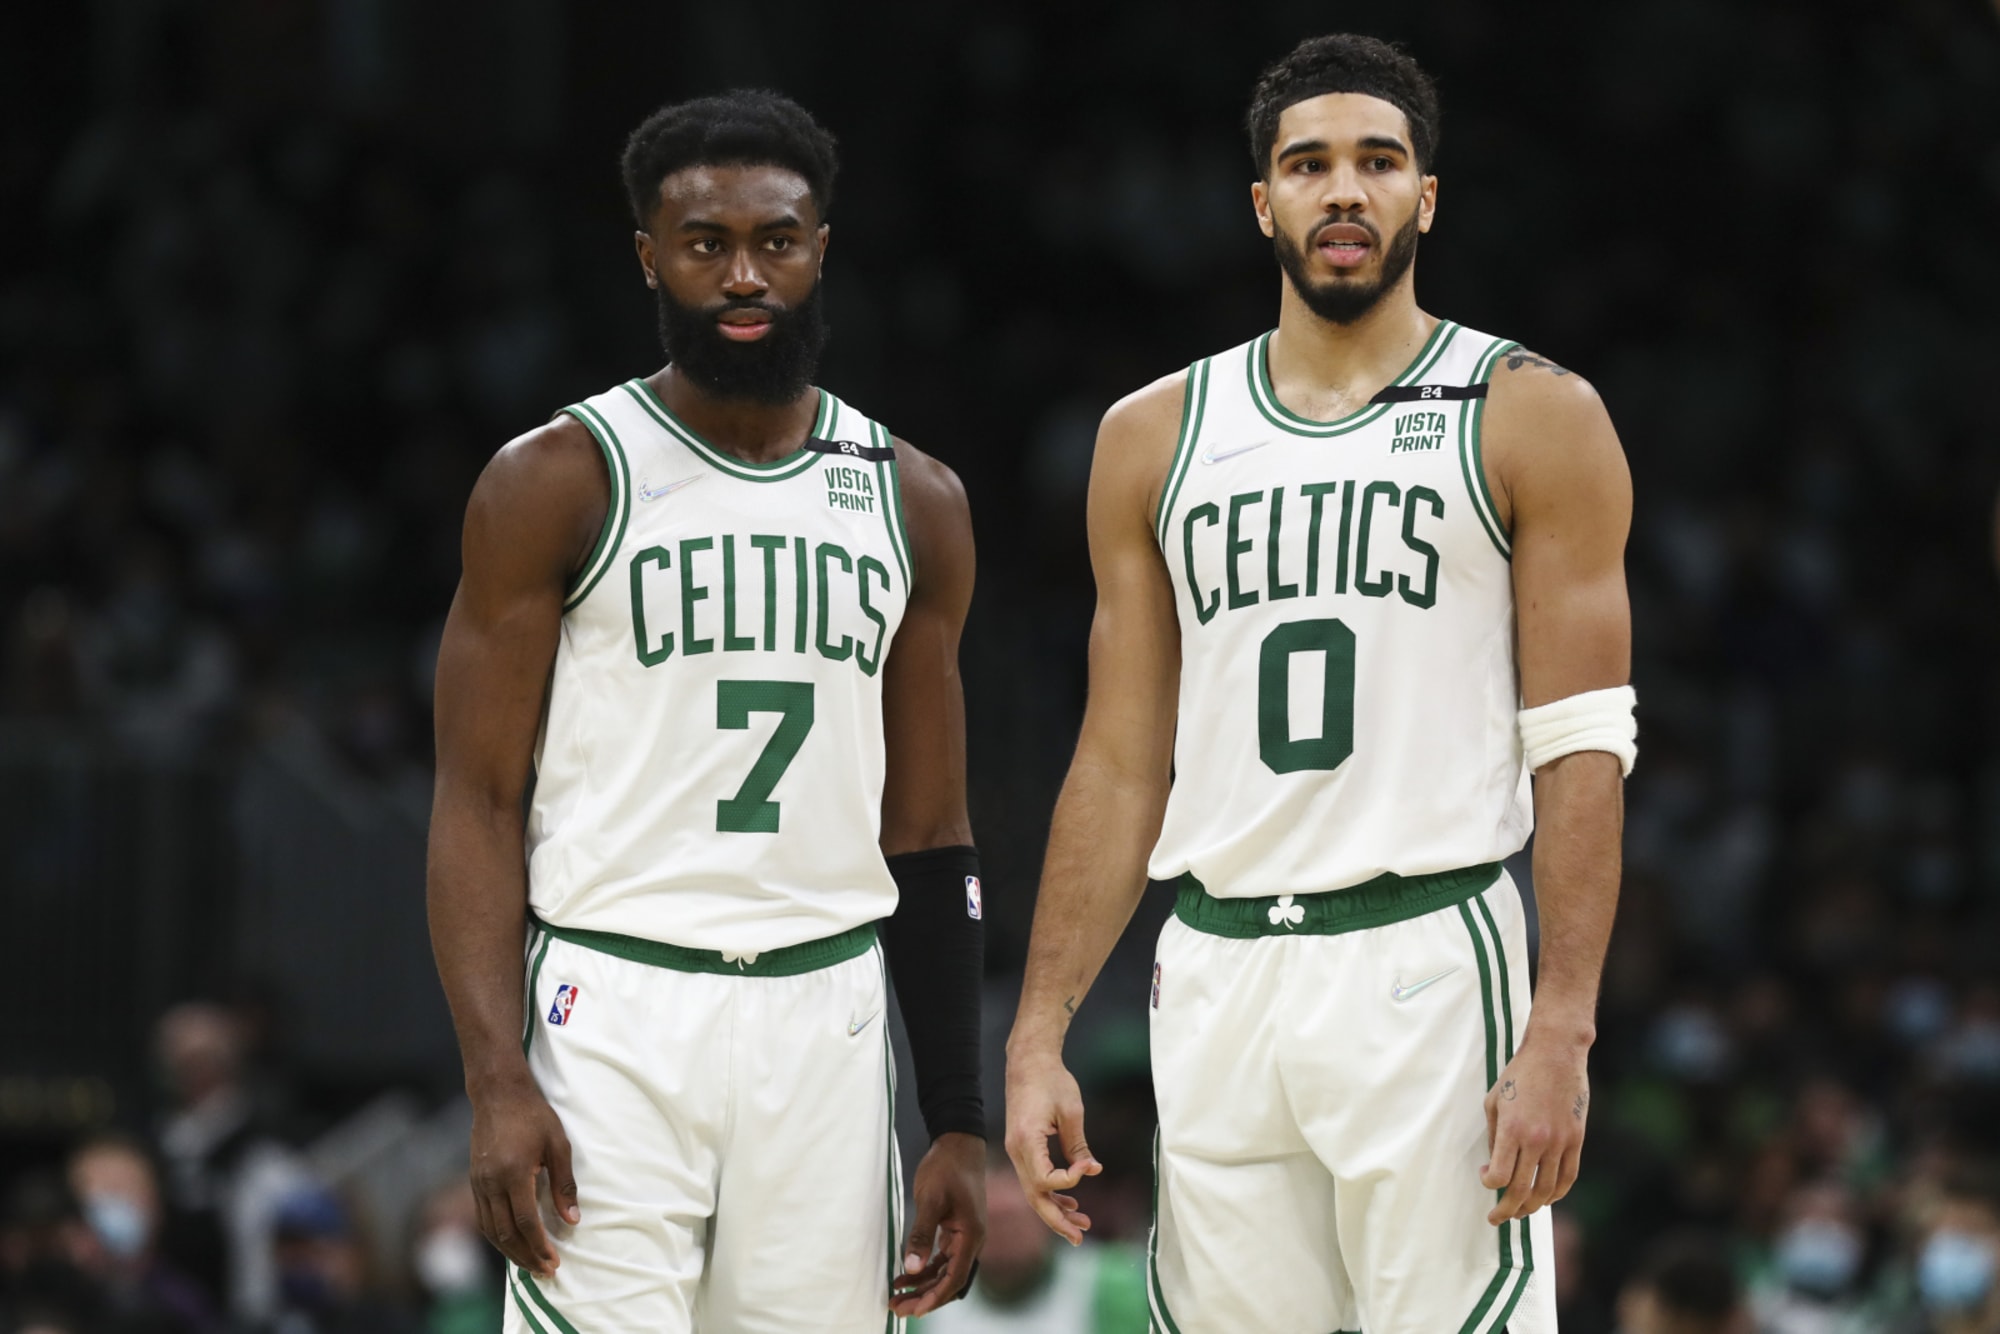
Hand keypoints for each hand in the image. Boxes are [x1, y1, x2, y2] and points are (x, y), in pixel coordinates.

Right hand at [469, 1075, 578, 1277]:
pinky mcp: (474, 1181)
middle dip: (526, 1256)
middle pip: (505, 1233)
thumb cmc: (534, 1116)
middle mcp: (491, 1183)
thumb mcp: (558, 1145)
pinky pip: (483, 1218)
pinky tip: (511, 1242)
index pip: (525, 1222)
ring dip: (509, 1251)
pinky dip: (497, 1236)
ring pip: (490, 1230)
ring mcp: (478, 1183)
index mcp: (513, 1173)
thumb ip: (564, 1185)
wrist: (498, 1094)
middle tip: (545, 1272)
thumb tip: (572, 1220)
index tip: (554, 1262)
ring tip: (530, 1264)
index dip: (539, 1246)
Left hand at [890, 1132, 986, 1316]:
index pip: (955, 1278)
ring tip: (896, 1296)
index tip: (914, 1310)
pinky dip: (924, 1268)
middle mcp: (971, 1240)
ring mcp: (964, 1236)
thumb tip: (911, 1267)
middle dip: (924, 1296)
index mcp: (971, 1235)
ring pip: (944, 1271)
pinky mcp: (955, 1230)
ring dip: (922, 1285)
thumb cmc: (946, 1168)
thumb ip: (921, 1233)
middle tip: (897, 1308)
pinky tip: (905, 1275)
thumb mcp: (930, 1199)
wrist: (958, 1143)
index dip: (935, 1297)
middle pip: (949, 1280)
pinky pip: (941, 1258)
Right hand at [1003, 1047, 1100, 1243]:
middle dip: (1057, 1219)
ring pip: (1034, 1191)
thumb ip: (1078, 1145)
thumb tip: (1092, 1170)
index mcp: (1026, 1141)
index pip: (1045, 1179)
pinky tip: (1070, 1202)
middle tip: (1080, 1236)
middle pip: (1035, 1196)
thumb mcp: (1071, 1111)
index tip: (1089, 1167)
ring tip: (1081, 1224)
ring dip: (1056, 1210)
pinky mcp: (1022, 1148)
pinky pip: (1034, 1178)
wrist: (1028, 1061)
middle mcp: (1017, 1150)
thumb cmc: (1051, 1081)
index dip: (1069, 1181)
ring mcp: (1016, 1150)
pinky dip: (1051, 1192)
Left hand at [1480, 1028, 1589, 1224]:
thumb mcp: (1494, 1101)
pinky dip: (1556, 1193)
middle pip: (1523, 1190)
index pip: (1501, 1176)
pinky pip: (1568, 1177)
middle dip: (1507, 1210)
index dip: (1490, 1186)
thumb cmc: (1518, 1075)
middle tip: (1497, 1219)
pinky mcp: (1577, 1139)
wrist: (1555, 1053)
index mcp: (1512, 1129)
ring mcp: (1560, 1141)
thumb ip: (1495, 1136)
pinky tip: (1546, 1199)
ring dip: (1532, 1207)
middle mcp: (1537, 1140)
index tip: (1486, 1179)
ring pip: (1547, 1189)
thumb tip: (1496, 1166)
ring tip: (1520, 1212)